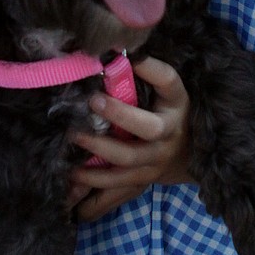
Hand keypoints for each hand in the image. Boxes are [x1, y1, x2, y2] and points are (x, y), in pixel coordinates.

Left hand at [68, 56, 192, 221]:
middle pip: (147, 130)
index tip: (124, 57)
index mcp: (176, 105)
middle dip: (116, 118)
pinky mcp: (141, 185)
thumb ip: (144, 74)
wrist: (186, 156)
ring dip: (95, 166)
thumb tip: (109, 50)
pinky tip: (70, 201)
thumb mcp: (165, 92)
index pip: (169, 81)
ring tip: (68, 162)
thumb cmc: (168, 114)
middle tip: (88, 107)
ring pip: (126, 169)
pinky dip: (92, 203)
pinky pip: (116, 197)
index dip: (150, 69)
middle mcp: (168, 135)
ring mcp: (155, 164)